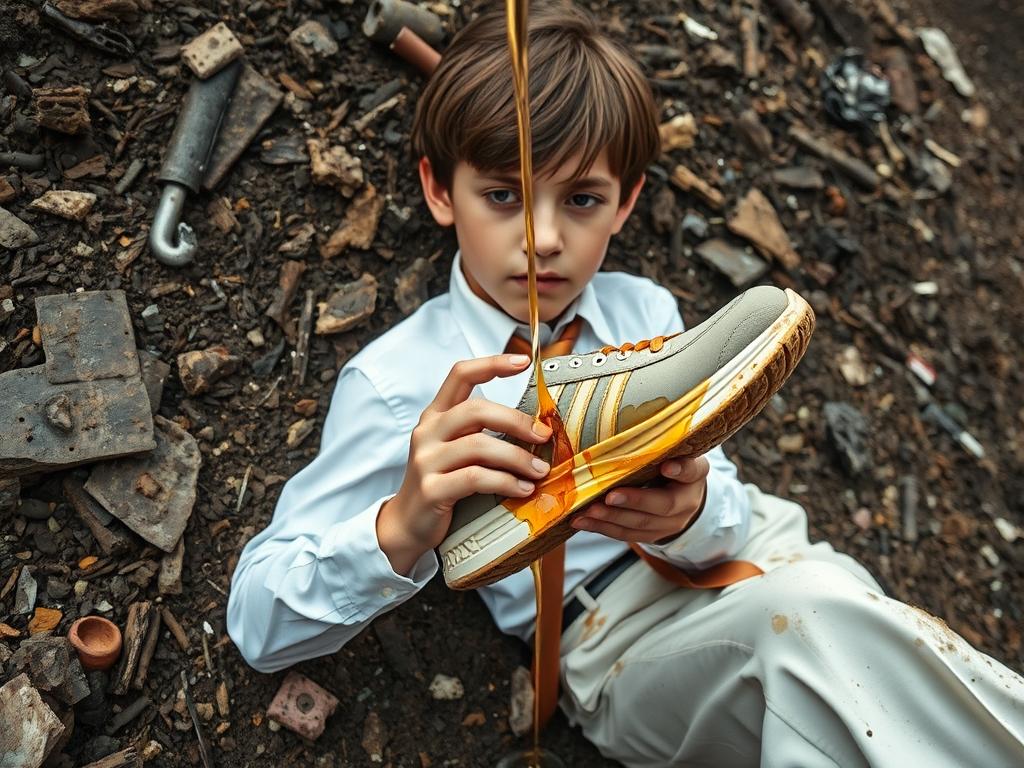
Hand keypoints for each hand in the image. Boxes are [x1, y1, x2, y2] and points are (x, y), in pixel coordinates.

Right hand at [378, 354, 551, 574]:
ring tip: (540, 470)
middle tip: (543, 435)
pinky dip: (505, 482)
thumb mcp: (456, 449)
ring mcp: (426, 460)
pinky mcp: (432, 489)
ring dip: (517, 458)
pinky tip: (523, 489)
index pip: (460, 374)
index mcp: (436, 415)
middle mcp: (427, 432)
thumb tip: (536, 426)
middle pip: (476, 409)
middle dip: (516, 420)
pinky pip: (475, 478)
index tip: (524, 361)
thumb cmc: (443, 482)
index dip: (492, 363)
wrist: (408, 524)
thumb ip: (482, 432)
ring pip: (479, 445)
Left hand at [571, 455, 709, 543]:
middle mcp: (687, 502)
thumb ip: (659, 444)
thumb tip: (624, 425)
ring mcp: (670, 524)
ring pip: (640, 524)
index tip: (667, 467)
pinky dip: (601, 528)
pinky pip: (625, 534)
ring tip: (588, 511)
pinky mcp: (651, 536)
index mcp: (694, 475)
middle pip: (663, 505)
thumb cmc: (669, 463)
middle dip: (635, 501)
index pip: (692, 471)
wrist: (682, 497)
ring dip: (611, 518)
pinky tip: (581, 521)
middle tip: (610, 496)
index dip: (681, 470)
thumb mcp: (672, 451)